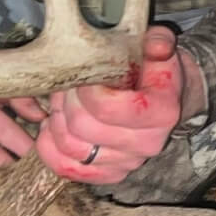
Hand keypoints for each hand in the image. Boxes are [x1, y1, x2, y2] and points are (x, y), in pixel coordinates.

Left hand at [35, 25, 204, 185]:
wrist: (165, 99)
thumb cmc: (154, 71)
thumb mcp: (158, 49)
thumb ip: (158, 42)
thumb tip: (156, 45)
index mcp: (160, 113)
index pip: (106, 108)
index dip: (84, 89)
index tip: (83, 74)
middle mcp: (147, 144)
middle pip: (81, 127)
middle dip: (66, 101)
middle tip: (68, 84)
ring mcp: (127, 162)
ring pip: (70, 148)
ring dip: (56, 120)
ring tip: (61, 101)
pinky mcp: (110, 173)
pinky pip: (68, 168)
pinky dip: (50, 148)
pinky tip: (51, 128)